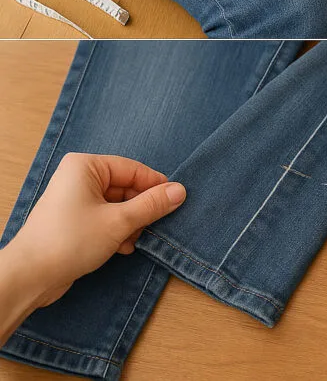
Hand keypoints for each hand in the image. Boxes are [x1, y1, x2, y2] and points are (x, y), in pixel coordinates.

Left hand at [0, 153, 184, 342]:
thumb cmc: (70, 241)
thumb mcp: (119, 221)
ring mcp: (75, 200)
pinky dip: (118, 231)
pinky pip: (106, 218)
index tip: (176, 201)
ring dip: (131, 223)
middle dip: (141, 209)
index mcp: (86, 167)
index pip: (133, 169)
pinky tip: (122, 247)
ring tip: (133, 240)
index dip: (156, 186)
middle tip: (155, 225)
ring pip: (118, 205)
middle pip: (126, 187)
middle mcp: (79, 178)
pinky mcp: (74, 220)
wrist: (30, 276)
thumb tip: (180, 191)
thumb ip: (152, 205)